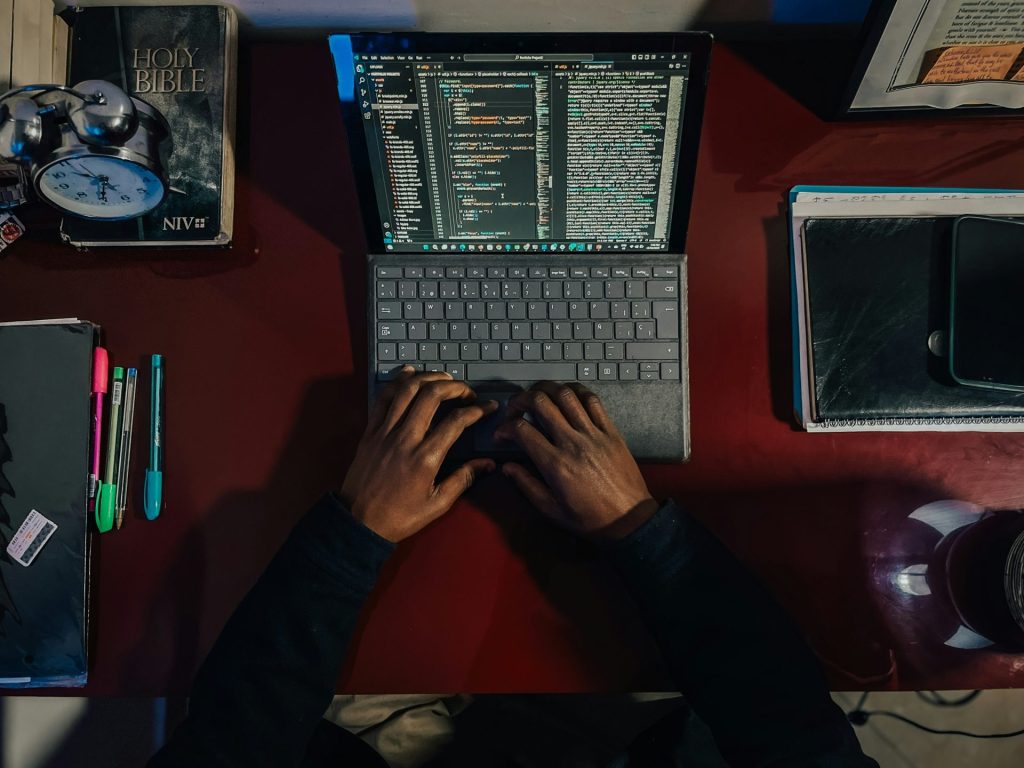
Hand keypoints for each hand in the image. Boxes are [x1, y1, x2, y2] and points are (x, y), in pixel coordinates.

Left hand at [340, 367, 497, 541]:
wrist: (357, 521)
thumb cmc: (399, 516)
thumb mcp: (437, 504)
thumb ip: (463, 479)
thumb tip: (488, 464)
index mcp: (425, 458)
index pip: (456, 421)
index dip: (477, 410)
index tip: (488, 407)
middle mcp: (405, 438)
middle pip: (431, 395)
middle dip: (454, 386)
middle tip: (467, 391)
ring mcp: (385, 431)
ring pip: (407, 390)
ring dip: (429, 377)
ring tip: (445, 379)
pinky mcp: (370, 430)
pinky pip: (383, 397)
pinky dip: (397, 381)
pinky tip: (410, 373)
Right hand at [495, 382, 658, 539]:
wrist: (629, 519)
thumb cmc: (590, 519)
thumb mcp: (551, 509)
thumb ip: (526, 485)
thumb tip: (506, 467)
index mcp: (555, 464)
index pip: (522, 430)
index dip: (505, 428)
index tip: (502, 434)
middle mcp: (573, 443)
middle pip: (541, 403)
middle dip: (520, 400)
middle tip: (515, 409)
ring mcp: (594, 434)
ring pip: (566, 395)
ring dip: (546, 389)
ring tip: (537, 396)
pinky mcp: (611, 431)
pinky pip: (593, 400)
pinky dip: (576, 391)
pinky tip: (566, 395)